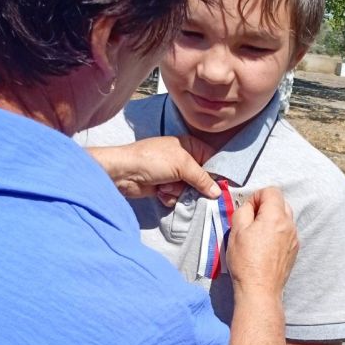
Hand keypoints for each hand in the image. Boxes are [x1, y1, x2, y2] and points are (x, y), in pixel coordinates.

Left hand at [87, 136, 220, 206]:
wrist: (123, 173)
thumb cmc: (153, 160)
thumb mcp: (182, 165)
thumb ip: (202, 178)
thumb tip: (218, 192)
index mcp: (190, 146)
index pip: (212, 160)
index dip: (216, 174)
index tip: (221, 188)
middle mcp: (184, 160)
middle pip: (202, 179)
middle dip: (194, 187)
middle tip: (187, 188)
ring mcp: (174, 174)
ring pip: (189, 191)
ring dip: (178, 192)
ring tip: (165, 186)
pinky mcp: (165, 187)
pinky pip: (177, 197)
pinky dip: (169, 196)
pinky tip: (159, 192)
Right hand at [227, 187, 298, 301]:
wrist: (260, 289)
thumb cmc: (246, 261)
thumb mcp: (236, 231)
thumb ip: (243, 211)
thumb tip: (250, 207)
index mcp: (275, 216)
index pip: (271, 191)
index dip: (257, 196)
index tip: (248, 209)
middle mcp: (289, 225)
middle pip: (280, 202)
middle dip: (265, 206)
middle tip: (251, 220)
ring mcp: (294, 238)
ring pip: (285, 217)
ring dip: (272, 219)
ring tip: (258, 234)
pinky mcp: (294, 249)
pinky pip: (287, 232)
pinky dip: (277, 232)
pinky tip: (265, 245)